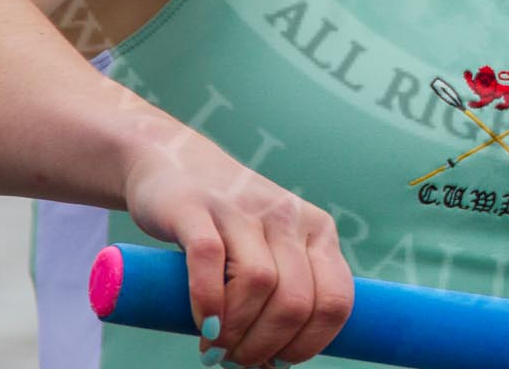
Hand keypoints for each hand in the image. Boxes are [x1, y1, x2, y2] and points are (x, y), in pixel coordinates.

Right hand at [122, 128, 353, 366]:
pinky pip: (209, 260)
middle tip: (237, 360)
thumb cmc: (226, 225)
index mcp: (317, 230)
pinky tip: (203, 325)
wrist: (171, 160)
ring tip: (215, 348)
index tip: (277, 361)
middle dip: (267, 345)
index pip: (337, 300)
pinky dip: (208, 303)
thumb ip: (280, 296)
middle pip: (297, 300)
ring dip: (237, 331)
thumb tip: (271, 367)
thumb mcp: (269, 249)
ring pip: (259, 282)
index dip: (310, 344)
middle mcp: (287, 215)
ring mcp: (242, 208)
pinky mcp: (196, 208)